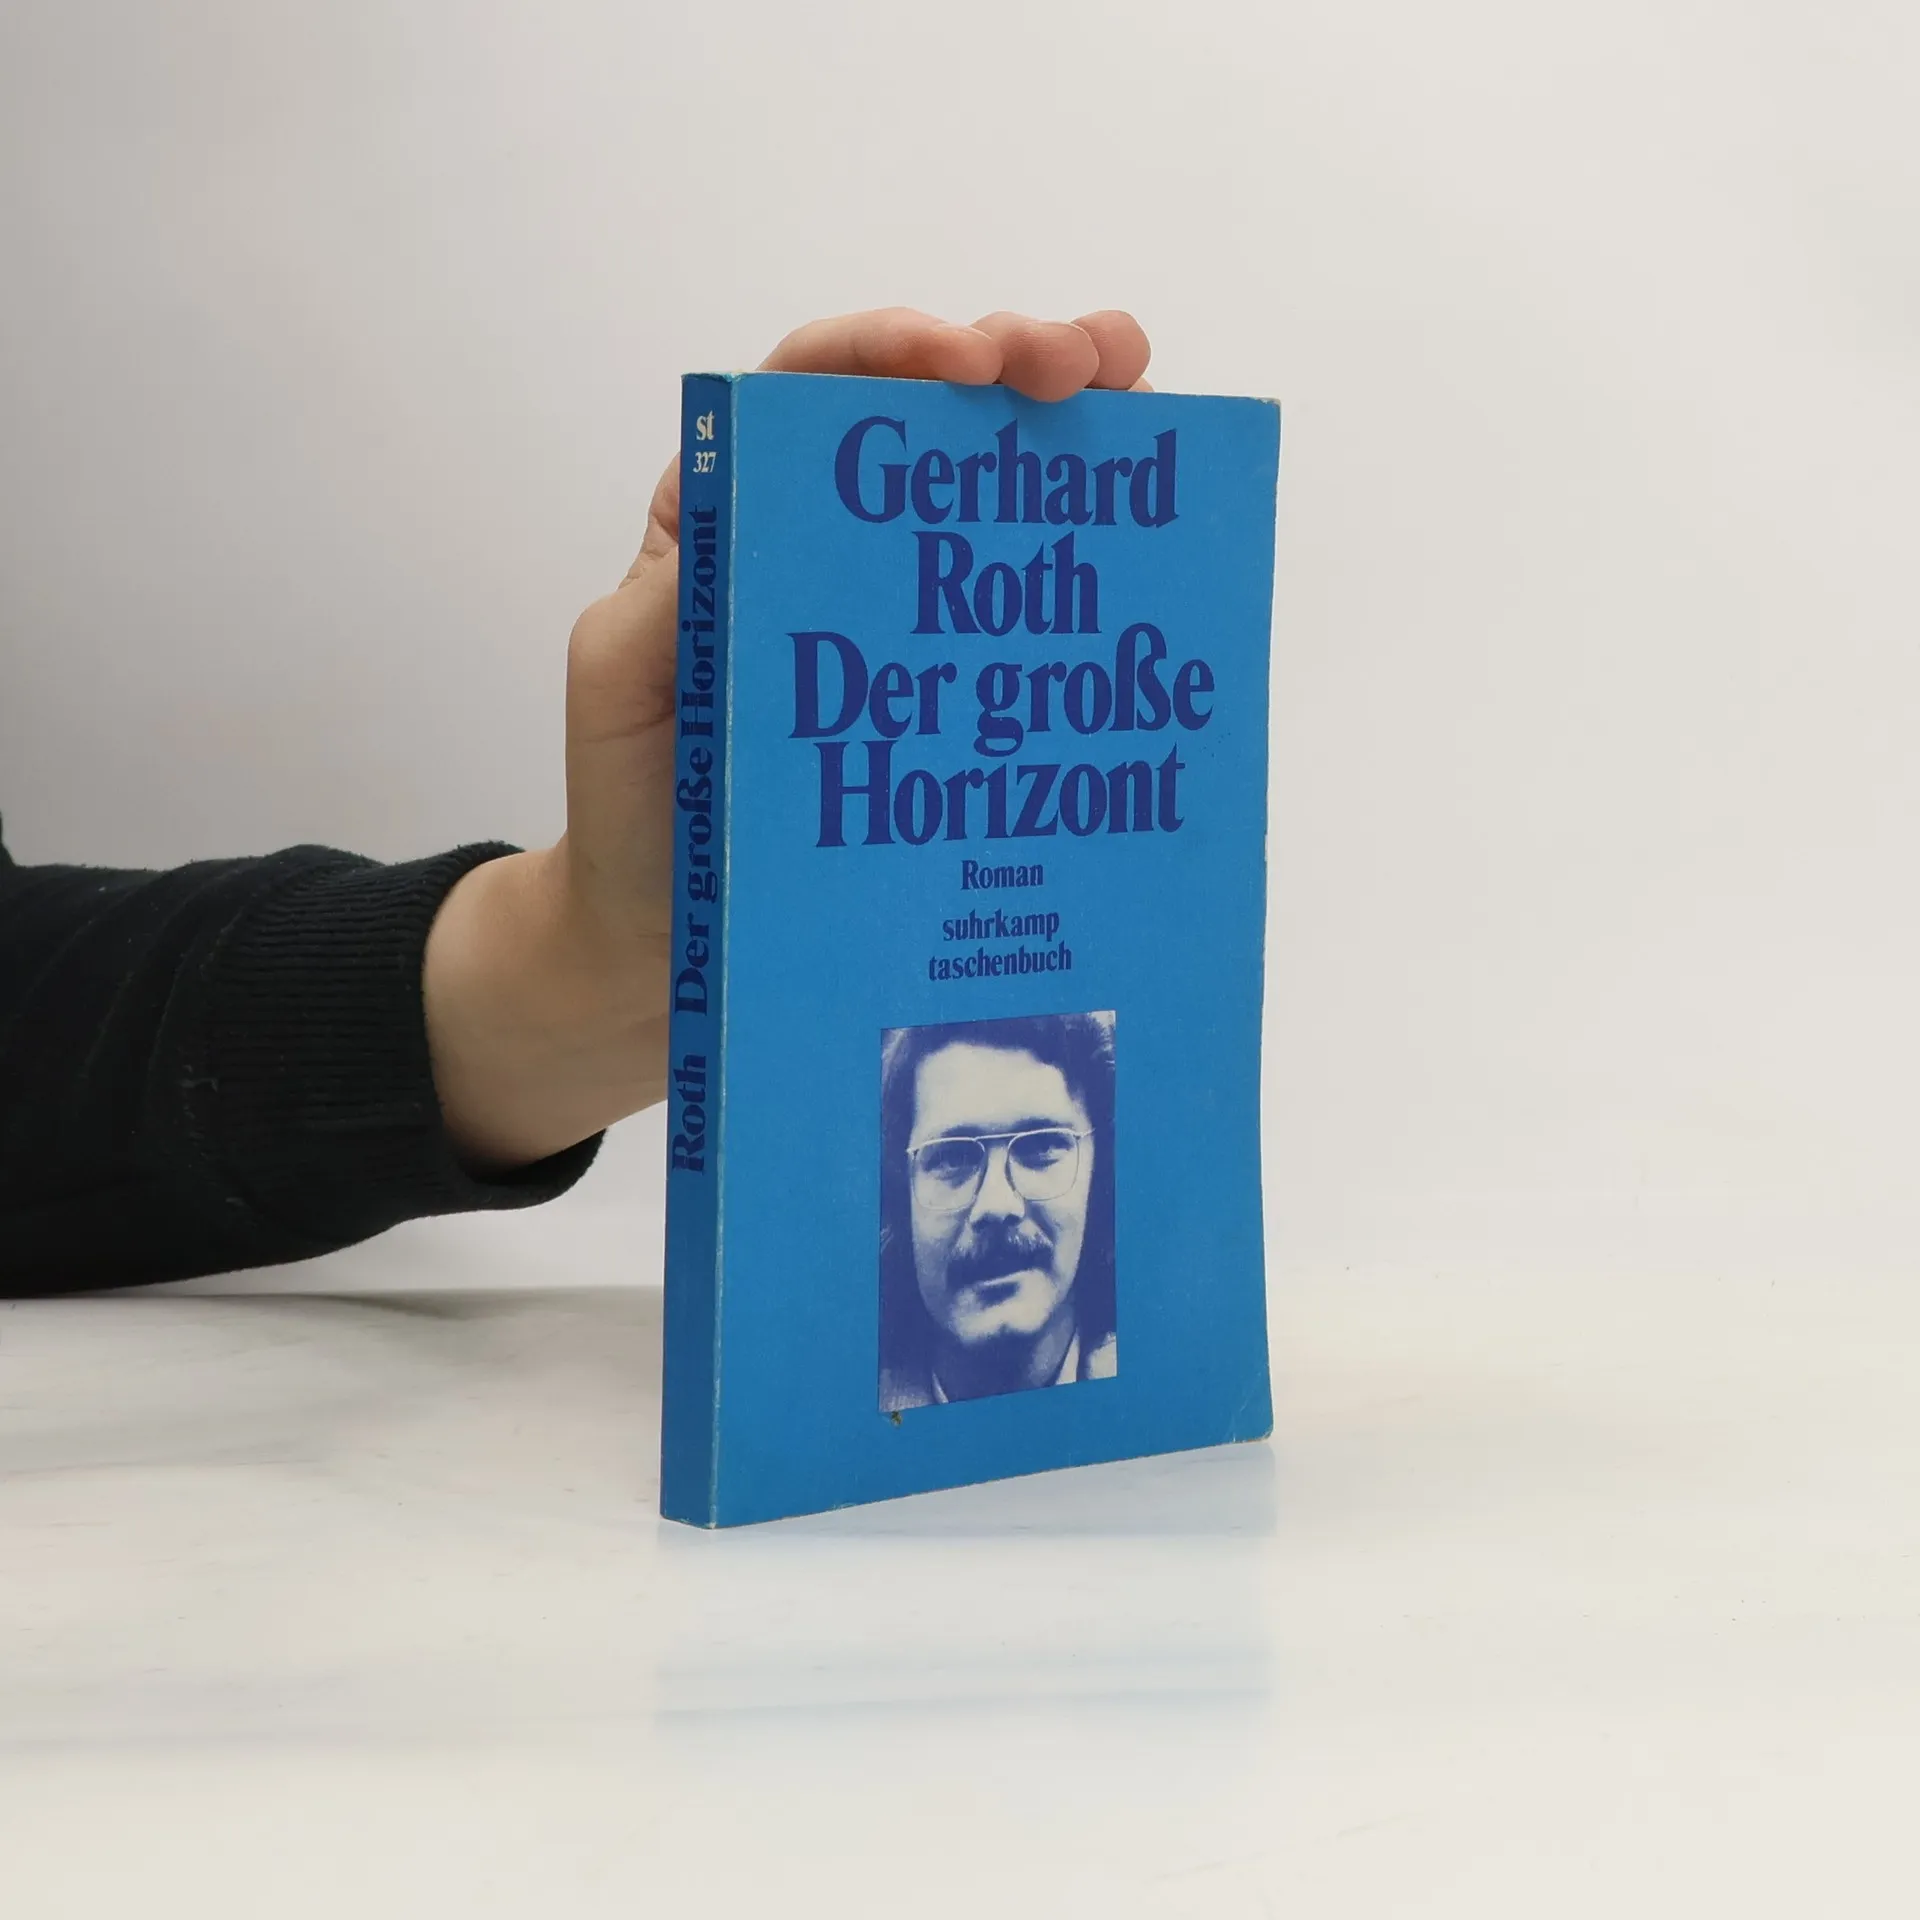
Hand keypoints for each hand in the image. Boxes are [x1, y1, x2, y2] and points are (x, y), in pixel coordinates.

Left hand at [422, 308, 1153, 1169]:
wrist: (673, 943)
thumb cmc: (632, 809)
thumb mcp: (618, 688)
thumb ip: (658, 604)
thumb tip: (737, 519)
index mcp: (738, 518)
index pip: (814, 392)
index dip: (892, 349)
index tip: (966, 359)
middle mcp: (825, 549)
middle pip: (927, 421)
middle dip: (1014, 363)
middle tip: (1092, 367)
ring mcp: (896, 622)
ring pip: (989, 504)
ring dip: (1074, 442)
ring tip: (1146, 417)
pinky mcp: (945, 697)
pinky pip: (1015, 624)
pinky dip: (1081, 580)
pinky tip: (1147, 564)